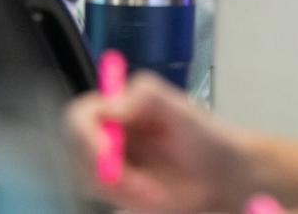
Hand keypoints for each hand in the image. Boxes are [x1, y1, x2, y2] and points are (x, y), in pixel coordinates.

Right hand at [66, 70, 253, 212]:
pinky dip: (128, 201)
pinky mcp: (114, 188)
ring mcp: (108, 162)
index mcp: (119, 105)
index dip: (84, 137)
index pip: (77, 116)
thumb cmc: (205, 137)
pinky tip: (154, 198)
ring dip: (122, 191)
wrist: (222, 176)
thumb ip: (147, 97)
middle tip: (144, 188)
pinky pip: (105, 197)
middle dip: (106, 174)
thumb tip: (111, 107)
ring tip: (158, 193)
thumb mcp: (181, 110)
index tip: (107, 157)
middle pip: (75, 153)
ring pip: (89, 181)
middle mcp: (107, 131)